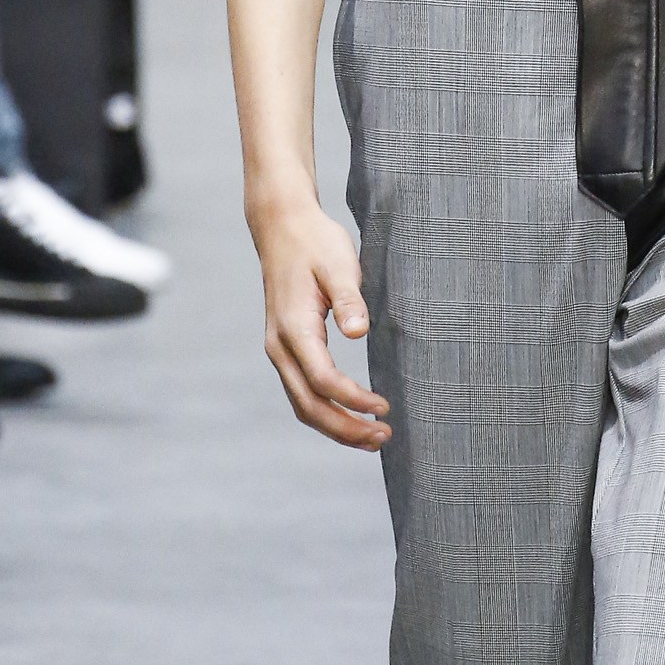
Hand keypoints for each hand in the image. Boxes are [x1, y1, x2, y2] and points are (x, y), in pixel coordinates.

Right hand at [251, 194, 390, 450]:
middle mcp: (280, 346)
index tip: (385, 408)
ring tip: (372, 438)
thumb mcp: (339, 264)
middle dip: (345, 428)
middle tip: (384, 438)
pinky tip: (351, 416)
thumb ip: (349, 299)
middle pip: (309, 406)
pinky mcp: (285, 349)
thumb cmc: (315, 243)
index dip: (354, 400)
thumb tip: (359, 332)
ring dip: (336, 427)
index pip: (324, 380)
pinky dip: (326, 412)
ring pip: (303, 405)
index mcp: (294, 328)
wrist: (282, 227)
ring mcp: (279, 350)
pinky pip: (302, 393)